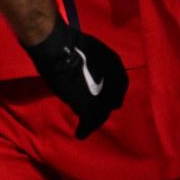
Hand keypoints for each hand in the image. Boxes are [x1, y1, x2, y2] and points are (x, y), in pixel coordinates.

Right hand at [26, 21, 128, 138]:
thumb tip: (91, 74)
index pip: (118, 86)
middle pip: (111, 102)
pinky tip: (80, 134)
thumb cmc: (72, 46)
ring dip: (94, 119)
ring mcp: (103, 97)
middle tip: (93, 110)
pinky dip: (84, 130)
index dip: (110, 93)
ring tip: (87, 123)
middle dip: (103, 106)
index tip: (102, 97)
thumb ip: (97, 64)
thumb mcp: (93, 51)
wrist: (60, 50)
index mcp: (117, 67)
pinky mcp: (89, 108)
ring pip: (101, 114)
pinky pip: (88, 123)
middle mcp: (115, 85)